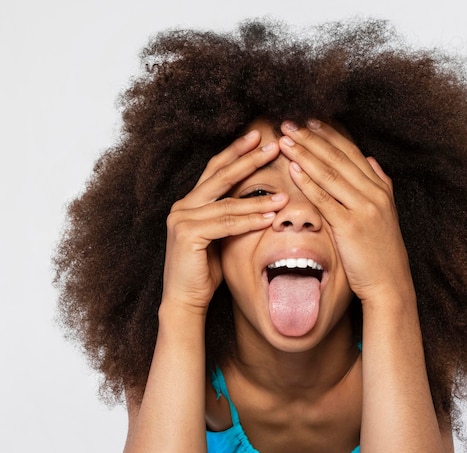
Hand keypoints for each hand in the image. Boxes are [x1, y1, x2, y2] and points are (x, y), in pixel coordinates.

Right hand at [163, 130, 287, 311]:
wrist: (185, 300)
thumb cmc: (205, 272)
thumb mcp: (222, 239)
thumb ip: (232, 219)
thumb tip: (261, 205)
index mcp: (190, 203)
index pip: (216, 170)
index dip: (236, 152)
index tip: (258, 138)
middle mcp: (182, 206)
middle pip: (220, 176)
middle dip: (248, 160)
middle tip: (272, 146)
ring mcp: (181, 219)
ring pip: (227, 203)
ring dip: (258, 199)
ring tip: (284, 195)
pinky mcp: (186, 235)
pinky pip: (226, 224)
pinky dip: (250, 221)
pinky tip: (269, 217)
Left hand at [278, 120, 413, 304]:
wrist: (390, 283)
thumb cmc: (382, 253)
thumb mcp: (386, 214)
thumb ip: (380, 184)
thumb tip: (371, 161)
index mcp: (381, 188)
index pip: (351, 152)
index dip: (329, 135)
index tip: (310, 121)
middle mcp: (374, 193)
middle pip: (338, 157)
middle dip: (311, 138)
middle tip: (289, 122)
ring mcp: (364, 208)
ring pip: (330, 173)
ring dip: (305, 153)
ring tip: (285, 138)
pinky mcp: (350, 226)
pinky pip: (325, 199)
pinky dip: (308, 181)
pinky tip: (293, 168)